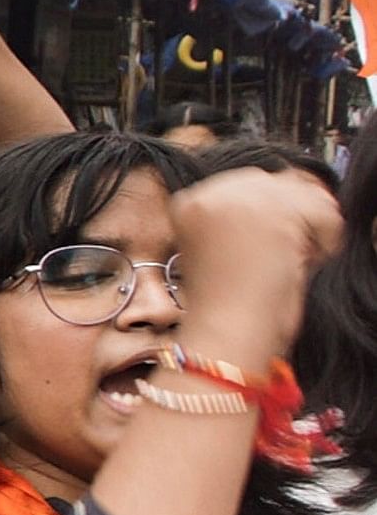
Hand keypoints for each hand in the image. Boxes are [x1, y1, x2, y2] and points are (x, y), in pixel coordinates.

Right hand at [172, 165, 339, 369]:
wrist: (224, 332)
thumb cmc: (227, 301)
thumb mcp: (223, 245)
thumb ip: (244, 214)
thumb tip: (296, 190)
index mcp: (188, 202)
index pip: (250, 182)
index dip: (273, 210)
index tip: (275, 242)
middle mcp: (210, 193)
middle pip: (278, 183)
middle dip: (295, 214)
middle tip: (292, 252)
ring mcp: (241, 200)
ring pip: (305, 195)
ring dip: (313, 227)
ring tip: (299, 258)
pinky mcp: (274, 215)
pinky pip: (323, 213)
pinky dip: (326, 238)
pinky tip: (308, 261)